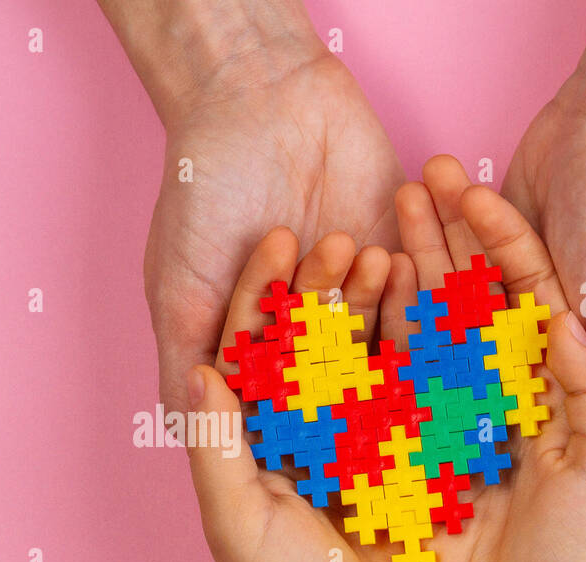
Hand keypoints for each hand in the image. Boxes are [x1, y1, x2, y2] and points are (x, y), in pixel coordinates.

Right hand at [145, 49, 403, 412]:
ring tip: (350, 255)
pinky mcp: (391, 260)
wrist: (253, 100)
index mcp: (252, 354)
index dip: (280, 419)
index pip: (271, 408)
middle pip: (329, 379)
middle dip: (333, 362)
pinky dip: (401, 276)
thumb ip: (185, 364)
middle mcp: (303, 338)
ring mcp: (350, 300)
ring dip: (362, 302)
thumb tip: (186, 436)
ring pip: (369, 330)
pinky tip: (391, 254)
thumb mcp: (178, 290)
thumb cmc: (201, 195)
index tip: (287, 422)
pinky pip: (408, 287)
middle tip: (345, 363)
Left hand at [187, 228, 445, 561]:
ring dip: (366, 304)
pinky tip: (424, 294)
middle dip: (317, 288)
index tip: (275, 240)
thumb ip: (215, 448)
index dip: (257, 296)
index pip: (244, 353)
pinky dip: (411, 344)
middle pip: (302, 343)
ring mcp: (348, 440)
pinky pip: (403, 388)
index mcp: (245, 443)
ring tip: (383, 248)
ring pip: (356, 355)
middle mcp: (293, 433)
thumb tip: (194, 368)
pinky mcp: (398, 454)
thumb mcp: (239, 523)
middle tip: (337, 235)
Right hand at [392, 156, 585, 561]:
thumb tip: (561, 314)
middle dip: (442, 241)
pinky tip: (343, 294)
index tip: (474, 192)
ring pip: (419, 331)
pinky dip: (364, 340)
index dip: (502, 242)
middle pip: (466, 301)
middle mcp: (496, 391)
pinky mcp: (403, 452)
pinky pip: (381, 387)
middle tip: (415, 183)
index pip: (524, 296)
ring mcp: (447, 418)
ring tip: (375, 217)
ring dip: (400, 275)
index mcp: (553, 384)